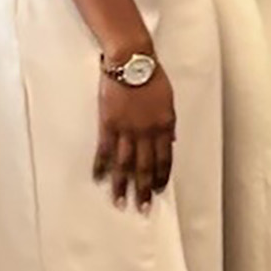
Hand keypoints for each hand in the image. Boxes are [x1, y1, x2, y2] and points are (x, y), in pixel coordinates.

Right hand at [93, 58, 177, 209]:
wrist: (132, 62)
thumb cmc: (153, 78)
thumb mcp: (169, 101)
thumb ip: (168, 124)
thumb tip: (170, 142)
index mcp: (164, 126)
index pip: (164, 158)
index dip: (161, 176)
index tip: (158, 191)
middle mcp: (146, 132)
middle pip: (145, 166)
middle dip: (143, 188)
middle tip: (141, 207)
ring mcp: (126, 129)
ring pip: (125, 163)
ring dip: (122, 184)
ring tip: (120, 201)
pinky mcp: (108, 124)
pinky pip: (105, 150)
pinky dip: (102, 166)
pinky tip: (99, 179)